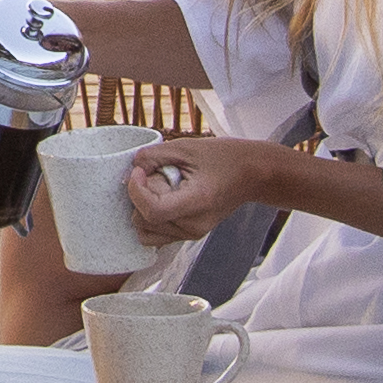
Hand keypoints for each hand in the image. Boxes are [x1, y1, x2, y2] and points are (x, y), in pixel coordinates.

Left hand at [127, 135, 297, 244]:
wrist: (250, 174)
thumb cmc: (223, 158)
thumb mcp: (186, 147)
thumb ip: (153, 156)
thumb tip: (131, 169)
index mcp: (197, 202)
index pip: (152, 211)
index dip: (136, 191)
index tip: (139, 172)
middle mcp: (193, 225)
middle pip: (144, 222)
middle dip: (139, 197)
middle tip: (155, 176)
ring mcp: (192, 233)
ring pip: (145, 232)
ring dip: (143, 209)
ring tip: (162, 188)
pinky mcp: (189, 235)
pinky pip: (156, 234)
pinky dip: (151, 217)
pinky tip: (165, 197)